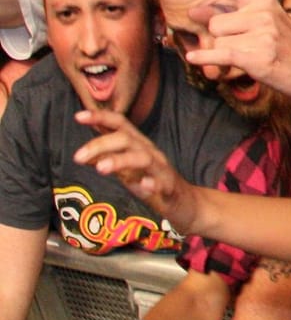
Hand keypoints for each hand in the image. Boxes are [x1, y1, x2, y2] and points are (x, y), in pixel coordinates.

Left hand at [72, 109, 196, 227]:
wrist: (184, 203)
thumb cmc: (151, 182)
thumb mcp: (127, 168)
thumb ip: (109, 158)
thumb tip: (83, 153)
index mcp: (138, 145)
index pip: (120, 125)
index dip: (101, 117)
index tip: (79, 116)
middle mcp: (150, 153)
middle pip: (127, 139)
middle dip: (100, 144)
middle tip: (77, 157)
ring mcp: (161, 170)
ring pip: (143, 158)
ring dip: (121, 160)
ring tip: (101, 168)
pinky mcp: (170, 189)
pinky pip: (163, 184)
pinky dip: (154, 183)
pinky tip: (144, 185)